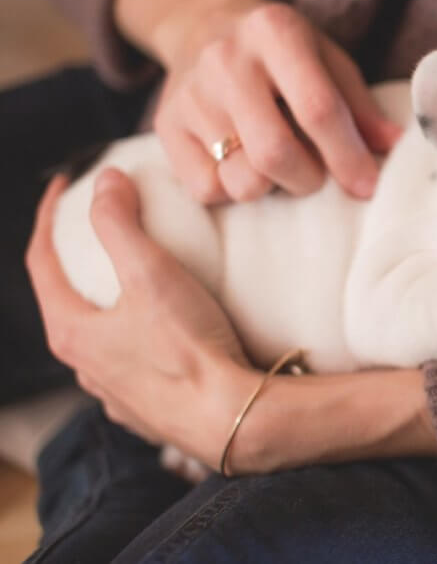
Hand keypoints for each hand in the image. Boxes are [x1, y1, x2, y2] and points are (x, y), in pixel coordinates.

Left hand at [27, 171, 436, 472]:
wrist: (233, 418)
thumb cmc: (189, 348)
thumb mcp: (152, 274)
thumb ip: (121, 224)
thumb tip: (106, 181)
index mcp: (72, 332)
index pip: (41, 262)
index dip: (48, 217)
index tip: (65, 186)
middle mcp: (84, 368)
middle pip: (67, 301)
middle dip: (78, 262)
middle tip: (101, 230)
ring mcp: (115, 394)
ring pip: (101, 338)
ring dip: (109, 304)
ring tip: (138, 281)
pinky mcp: (149, 411)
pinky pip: (133, 365)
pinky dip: (139, 338)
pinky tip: (166, 333)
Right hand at [117, 0, 400, 203]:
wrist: (200, 23)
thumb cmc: (281, 52)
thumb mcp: (327, 60)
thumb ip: (360, 106)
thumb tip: (396, 147)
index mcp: (276, 32)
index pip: (318, 109)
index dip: (347, 156)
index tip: (367, 186)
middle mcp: (226, 59)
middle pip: (275, 153)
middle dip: (308, 179)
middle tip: (316, 174)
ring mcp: (190, 94)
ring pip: (241, 179)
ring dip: (271, 186)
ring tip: (276, 163)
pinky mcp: (165, 126)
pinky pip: (206, 189)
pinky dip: (232, 189)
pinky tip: (240, 162)